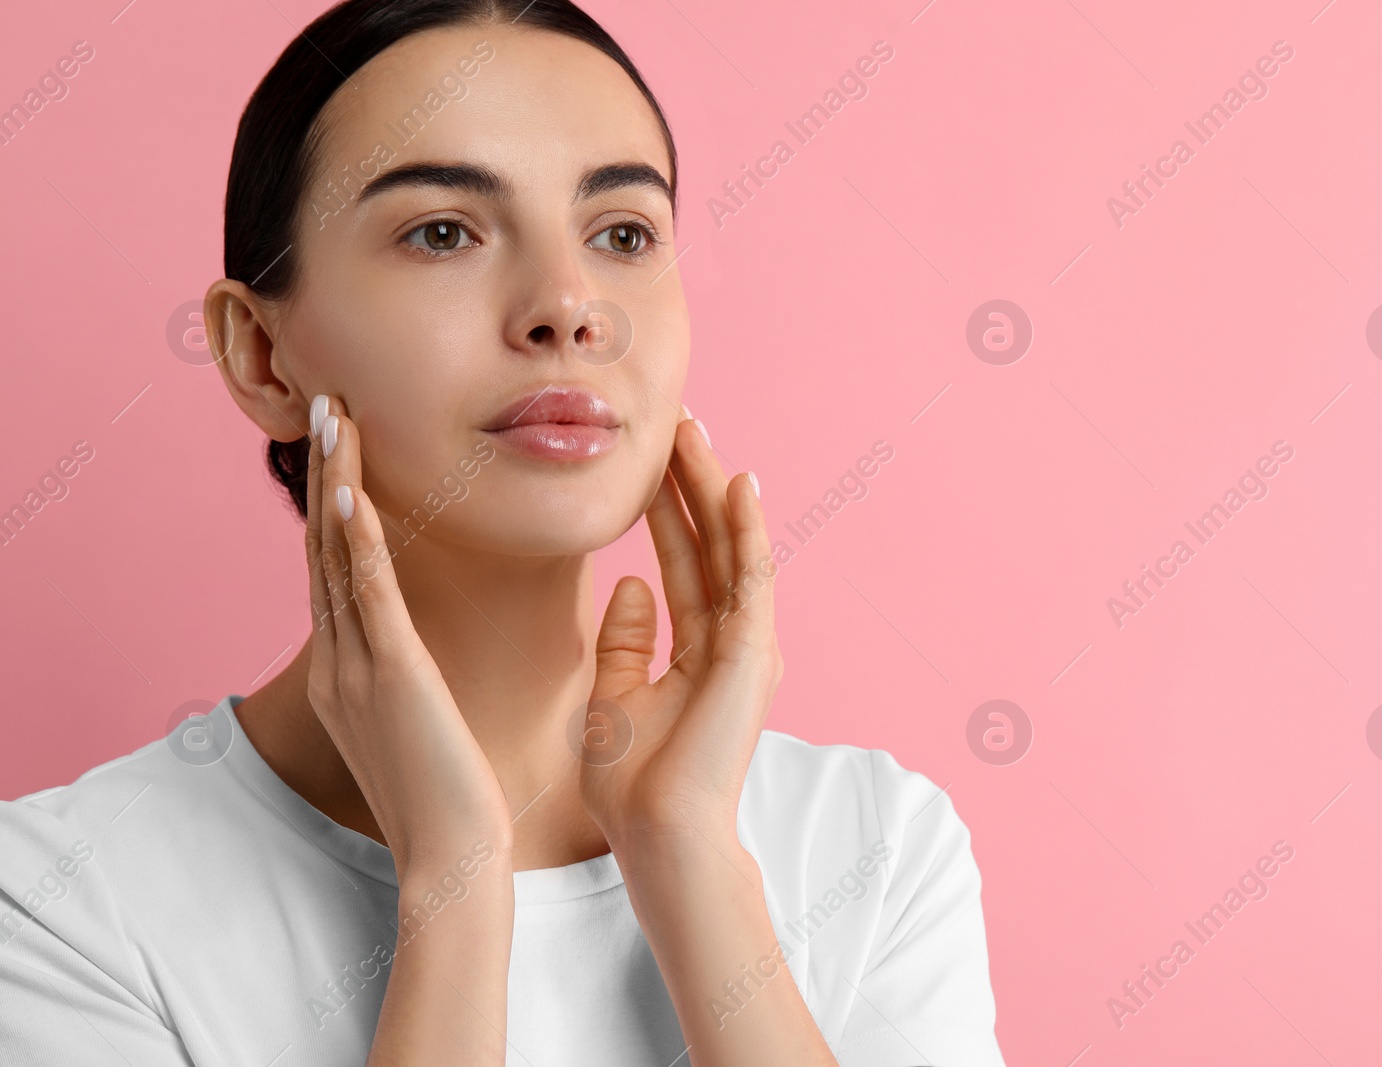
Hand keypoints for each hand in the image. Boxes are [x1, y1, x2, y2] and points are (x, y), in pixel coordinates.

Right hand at [304, 394, 512, 876]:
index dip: (335, 500)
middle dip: (325, 473)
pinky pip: (368, 598)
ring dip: (335, 483)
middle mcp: (340, 661)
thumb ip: (409, 674)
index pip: (337, 568)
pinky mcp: (391, 679)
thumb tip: (418, 645)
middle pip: (324, 547)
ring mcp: (357, 669)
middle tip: (324, 401)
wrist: (452, 861)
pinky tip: (350, 493)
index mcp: (349, 670)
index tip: (342, 442)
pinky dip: (355, 542)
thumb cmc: (449, 796)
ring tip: (333, 418)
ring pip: (338, 557)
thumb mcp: (418, 720)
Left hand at [578, 412, 779, 855]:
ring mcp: (748, 644)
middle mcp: (733, 640)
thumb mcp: (616, 694)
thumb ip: (628, 639)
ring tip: (694, 432)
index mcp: (702, 650)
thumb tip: (630, 583)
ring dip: (715, 488)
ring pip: (731, 548)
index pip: (683, 561)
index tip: (650, 460)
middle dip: (692, 483)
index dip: (667, 509)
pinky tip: (737, 482)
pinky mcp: (753, 651)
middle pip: (710, 544)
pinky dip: (745, 528)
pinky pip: (751, 576)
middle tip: (676, 422)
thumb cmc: (636, 783)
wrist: (659, 835)